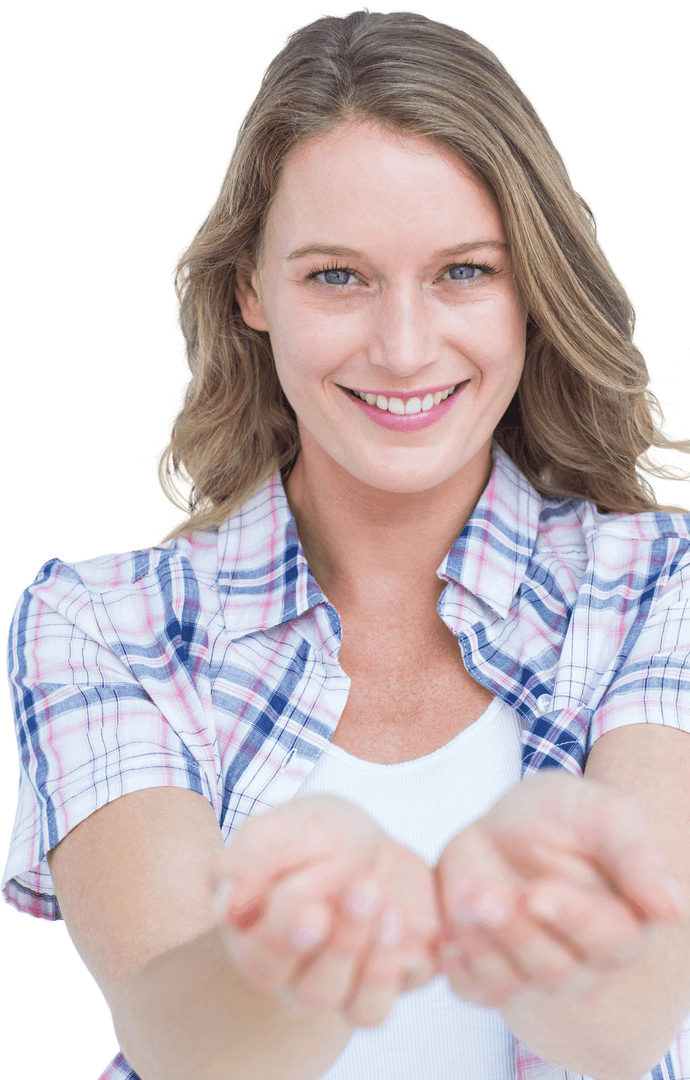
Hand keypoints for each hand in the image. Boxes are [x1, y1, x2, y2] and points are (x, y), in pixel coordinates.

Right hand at [209, 793, 440, 1026]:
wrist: (364, 840)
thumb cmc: (307, 838)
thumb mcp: (277, 833)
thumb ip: (249, 862)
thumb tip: (228, 903)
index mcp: (258, 943)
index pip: (264, 961)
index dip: (289, 940)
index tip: (314, 910)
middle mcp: (299, 978)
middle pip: (314, 992)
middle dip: (343, 944)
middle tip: (363, 890)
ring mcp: (349, 986)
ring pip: (360, 1008)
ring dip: (377, 965)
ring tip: (389, 910)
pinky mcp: (395, 981)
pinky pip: (401, 998)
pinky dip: (406, 971)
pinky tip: (407, 931)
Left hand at [432, 769, 686, 1009]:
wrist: (505, 821)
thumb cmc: (561, 816)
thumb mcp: (599, 813)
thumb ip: (632, 854)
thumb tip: (673, 908)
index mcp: (625, 922)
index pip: (609, 939)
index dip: (573, 919)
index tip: (539, 893)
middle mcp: (586, 961)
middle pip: (557, 969)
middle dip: (518, 932)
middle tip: (489, 898)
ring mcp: (537, 973)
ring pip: (515, 983)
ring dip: (486, 944)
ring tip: (469, 902)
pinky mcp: (492, 974)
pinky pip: (476, 991)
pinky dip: (459, 968)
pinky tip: (450, 934)